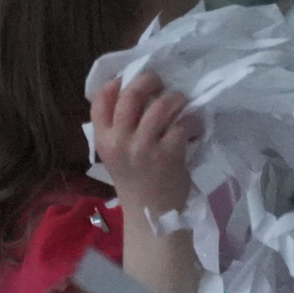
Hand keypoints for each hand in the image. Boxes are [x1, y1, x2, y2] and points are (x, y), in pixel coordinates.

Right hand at [92, 72, 196, 216]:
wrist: (151, 215)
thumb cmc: (136, 180)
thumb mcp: (117, 153)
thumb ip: (119, 126)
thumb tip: (135, 87)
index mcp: (103, 139)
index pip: (100, 100)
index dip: (116, 82)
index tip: (129, 78)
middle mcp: (119, 142)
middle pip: (131, 95)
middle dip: (148, 80)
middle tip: (160, 83)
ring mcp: (144, 148)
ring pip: (160, 105)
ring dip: (175, 98)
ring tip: (180, 102)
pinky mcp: (168, 155)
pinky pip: (183, 124)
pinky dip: (192, 121)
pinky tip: (193, 127)